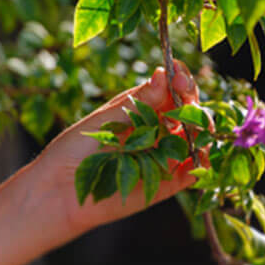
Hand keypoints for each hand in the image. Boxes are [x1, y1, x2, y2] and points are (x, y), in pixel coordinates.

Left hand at [32, 61, 201, 237]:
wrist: (62, 191)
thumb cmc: (76, 149)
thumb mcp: (106, 119)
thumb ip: (139, 101)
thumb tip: (164, 73)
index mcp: (141, 107)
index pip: (171, 87)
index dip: (180, 79)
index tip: (177, 74)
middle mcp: (157, 129)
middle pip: (189, 110)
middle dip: (192, 102)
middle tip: (185, 99)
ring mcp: (165, 154)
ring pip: (197, 138)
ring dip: (201, 130)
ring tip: (191, 126)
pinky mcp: (169, 182)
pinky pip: (194, 170)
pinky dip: (201, 161)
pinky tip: (197, 153)